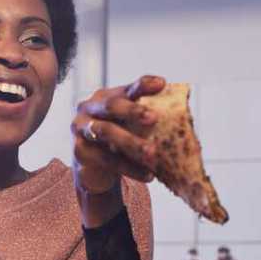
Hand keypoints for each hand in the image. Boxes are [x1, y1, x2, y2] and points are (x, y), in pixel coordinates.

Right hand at [72, 75, 164, 192]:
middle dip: (133, 111)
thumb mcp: (131, 128)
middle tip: (154, 118)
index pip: (126, 89)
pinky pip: (105, 158)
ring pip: (107, 132)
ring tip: (153, 154)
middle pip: (111, 106)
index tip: (161, 84)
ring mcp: (81, 128)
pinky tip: (147, 175)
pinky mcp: (79, 151)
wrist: (96, 171)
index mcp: (105, 97)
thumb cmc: (119, 143)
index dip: (142, 85)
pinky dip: (128, 167)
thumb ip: (146, 118)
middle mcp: (89, 108)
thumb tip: (181, 111)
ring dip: (131, 143)